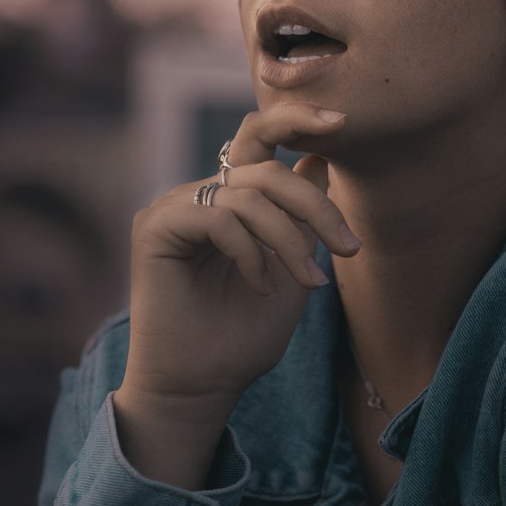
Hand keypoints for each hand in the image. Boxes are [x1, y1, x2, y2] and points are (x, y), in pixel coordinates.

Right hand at [118, 102, 358, 426]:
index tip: (344, 123)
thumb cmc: (245, 334)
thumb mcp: (294, 266)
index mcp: (233, 197)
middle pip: (266, 166)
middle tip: (349, 249)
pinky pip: (218, 217)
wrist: (202, 386)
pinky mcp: (155, 227)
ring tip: (308, 281)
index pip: (262, 139)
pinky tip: (259, 284)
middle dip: (315, 205)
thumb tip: (319, 159)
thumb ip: (303, 215)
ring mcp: (175, 207)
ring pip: (249, 195)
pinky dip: (250, 251)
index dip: (298, 120)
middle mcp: (203, 193)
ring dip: (290, 239)